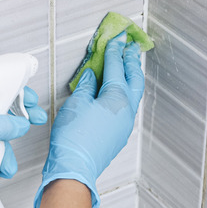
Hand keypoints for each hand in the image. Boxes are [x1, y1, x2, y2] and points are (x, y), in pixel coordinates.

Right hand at [33, 32, 143, 207]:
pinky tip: (117, 92)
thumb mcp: (75, 103)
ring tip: (128, 66)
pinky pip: (126, 107)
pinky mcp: (118, 135)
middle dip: (131, 61)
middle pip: (133, 78)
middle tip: (131, 47)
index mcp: (117, 97)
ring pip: (133, 94)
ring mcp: (125, 124)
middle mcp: (126, 110)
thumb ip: (85, 86)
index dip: (114, 51)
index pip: (116, 67)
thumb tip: (90, 77)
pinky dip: (124, 93)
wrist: (74, 167)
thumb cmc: (72, 138)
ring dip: (131, 77)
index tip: (116, 39)